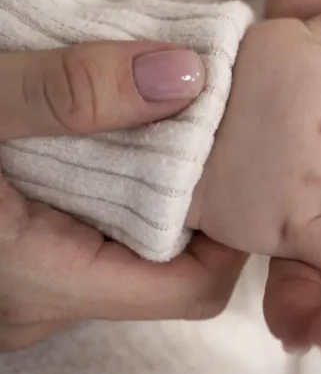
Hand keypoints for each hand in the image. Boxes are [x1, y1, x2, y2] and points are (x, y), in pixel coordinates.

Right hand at [0, 42, 243, 352]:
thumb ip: (71, 91)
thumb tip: (187, 74)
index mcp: (45, 280)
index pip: (194, 288)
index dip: (234, 230)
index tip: (243, 156)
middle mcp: (39, 299)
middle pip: (162, 262)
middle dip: (192, 193)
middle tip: (204, 117)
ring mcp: (21, 281)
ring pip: (118, 241)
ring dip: (142, 181)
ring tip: (153, 110)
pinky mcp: (7, 254)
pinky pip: (77, 226)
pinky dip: (100, 179)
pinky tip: (96, 122)